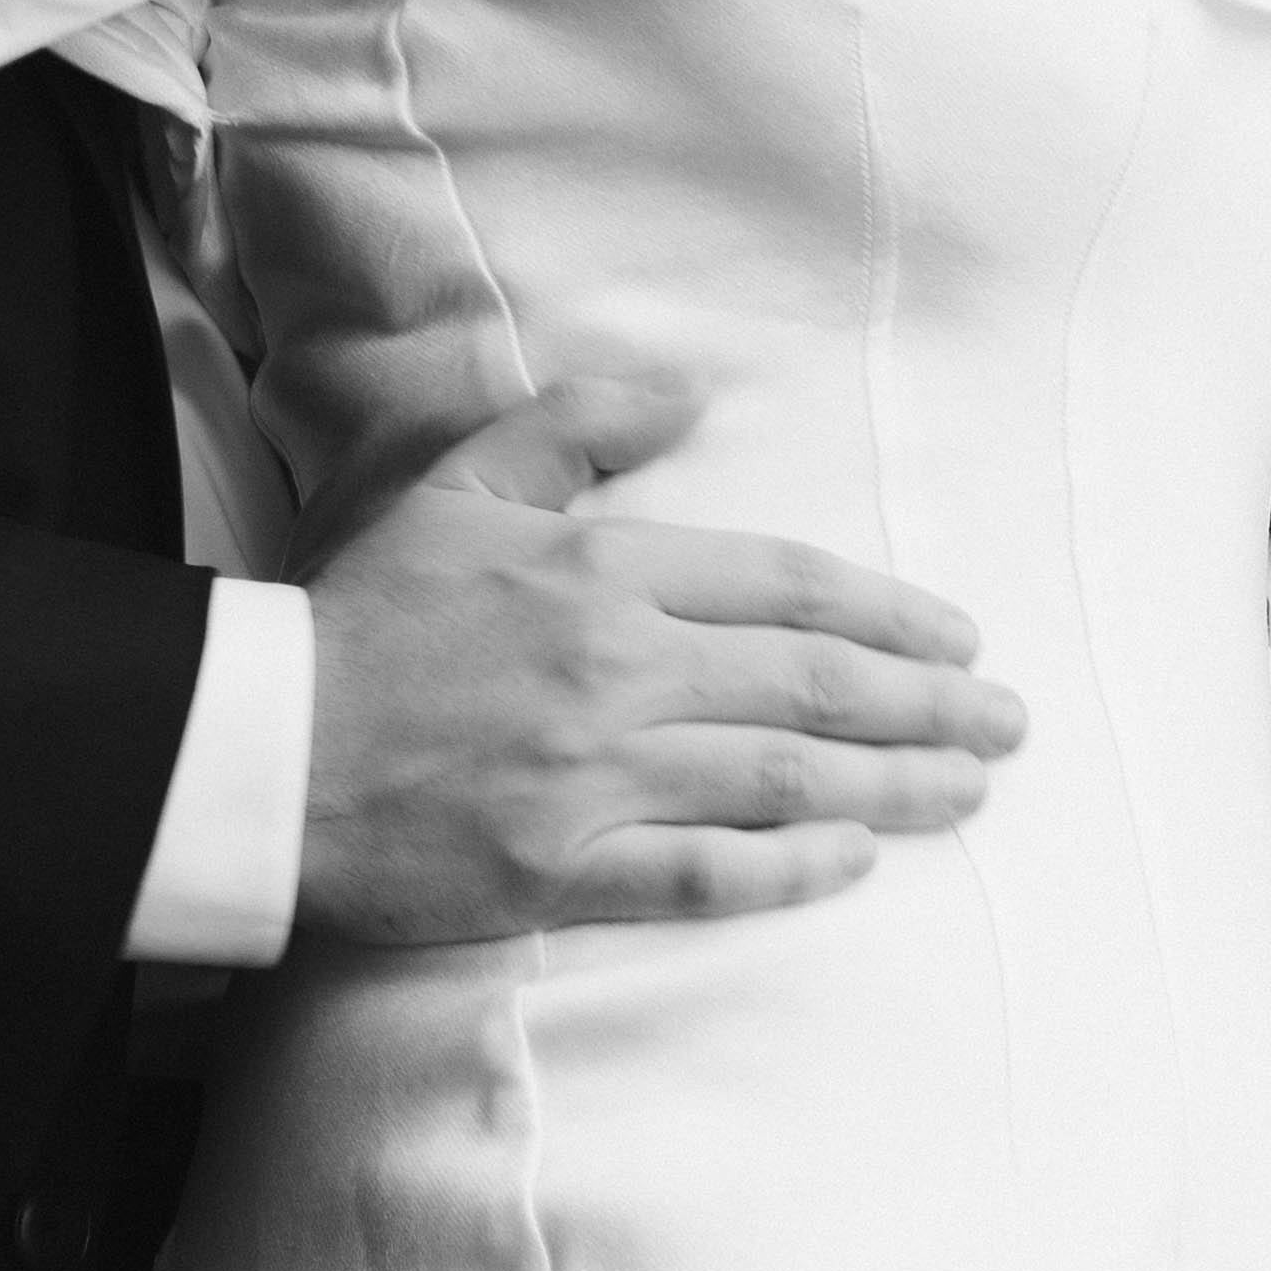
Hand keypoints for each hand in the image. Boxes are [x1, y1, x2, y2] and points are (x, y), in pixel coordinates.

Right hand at [293, 371, 1026, 949]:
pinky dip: (790, 870)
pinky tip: (855, 862)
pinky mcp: (558, 870)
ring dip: (893, 786)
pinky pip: (703, 876)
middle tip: (1008, 723)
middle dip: (928, 705)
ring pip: (781, 777)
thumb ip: (579, 426)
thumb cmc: (361, 613)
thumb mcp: (461, 481)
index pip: (786, 586)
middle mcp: (616, 671)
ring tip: (970, 792)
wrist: (261, 746)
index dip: (888, 612)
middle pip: (811, 684)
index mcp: (601, 572)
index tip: (958, 638)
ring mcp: (593, 777)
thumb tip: (690, 393)